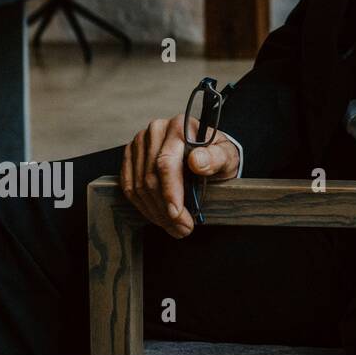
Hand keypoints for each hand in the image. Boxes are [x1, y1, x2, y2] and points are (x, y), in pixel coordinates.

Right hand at [121, 114, 238, 238]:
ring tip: (174, 226)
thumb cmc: (217, 155)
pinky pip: (129, 187)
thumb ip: (216, 158)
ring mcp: (140, 143)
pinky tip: (159, 216)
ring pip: (139, 186)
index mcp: (179, 126)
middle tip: (182, 228)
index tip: (177, 214)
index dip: (170, 192)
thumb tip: (197, 161)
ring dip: (155, 212)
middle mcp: (156, 130)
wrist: (208, 154)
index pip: (166, 163)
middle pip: (151, 177)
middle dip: (166, 209)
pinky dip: (143, 206)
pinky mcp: (131, 156)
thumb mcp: (226, 156)